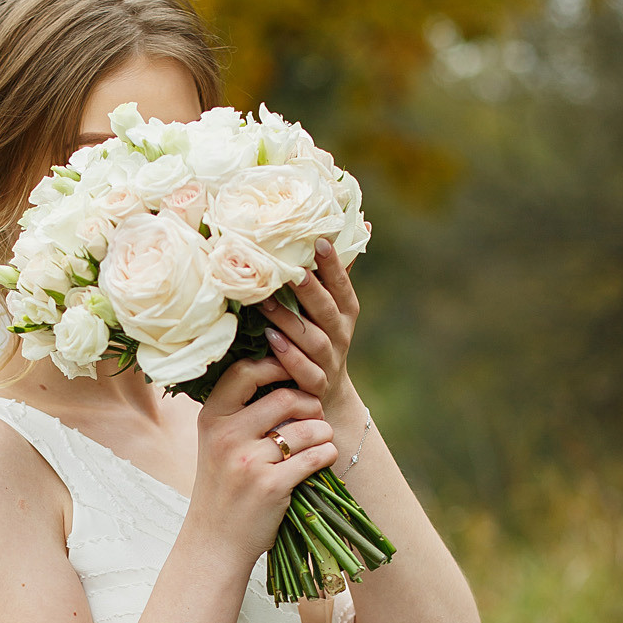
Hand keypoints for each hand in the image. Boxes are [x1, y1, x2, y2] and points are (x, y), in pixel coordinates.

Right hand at [186, 357, 336, 568]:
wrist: (215, 541)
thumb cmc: (223, 488)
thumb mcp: (216, 444)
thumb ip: (240, 412)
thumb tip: (286, 375)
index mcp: (211, 419)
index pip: (245, 371)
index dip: (276, 365)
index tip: (292, 377)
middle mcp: (226, 436)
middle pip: (285, 397)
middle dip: (310, 403)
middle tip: (315, 415)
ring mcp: (248, 462)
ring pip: (306, 428)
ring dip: (324, 431)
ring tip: (321, 439)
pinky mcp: (270, 486)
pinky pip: (315, 457)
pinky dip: (327, 454)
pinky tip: (323, 458)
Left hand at [259, 239, 359, 418]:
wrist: (327, 398)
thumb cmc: (321, 340)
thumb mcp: (331, 309)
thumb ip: (334, 274)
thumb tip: (357, 224)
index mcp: (345, 313)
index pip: (342, 285)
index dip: (334, 265)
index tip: (319, 241)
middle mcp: (341, 336)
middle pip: (328, 311)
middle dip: (311, 290)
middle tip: (291, 270)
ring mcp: (330, 362)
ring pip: (314, 341)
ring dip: (291, 321)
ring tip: (266, 302)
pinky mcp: (316, 387)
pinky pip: (307, 374)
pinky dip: (291, 359)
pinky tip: (272, 341)